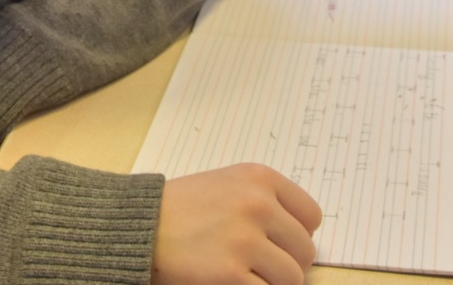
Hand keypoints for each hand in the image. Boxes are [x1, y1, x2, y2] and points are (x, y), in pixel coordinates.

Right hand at [153, 164, 321, 284]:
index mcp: (261, 178)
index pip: (312, 216)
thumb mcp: (229, 184)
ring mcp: (245, 240)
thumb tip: (302, 235)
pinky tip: (237, 283)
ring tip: (249, 275)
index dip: (297, 234)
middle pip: (305, 250)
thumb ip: (265, 200)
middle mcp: (258, 205)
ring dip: (274, 283)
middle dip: (287, 263)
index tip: (279, 243)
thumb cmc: (183, 208)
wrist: (140, 226)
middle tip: (261, 265)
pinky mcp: (230, 274)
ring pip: (292, 277)